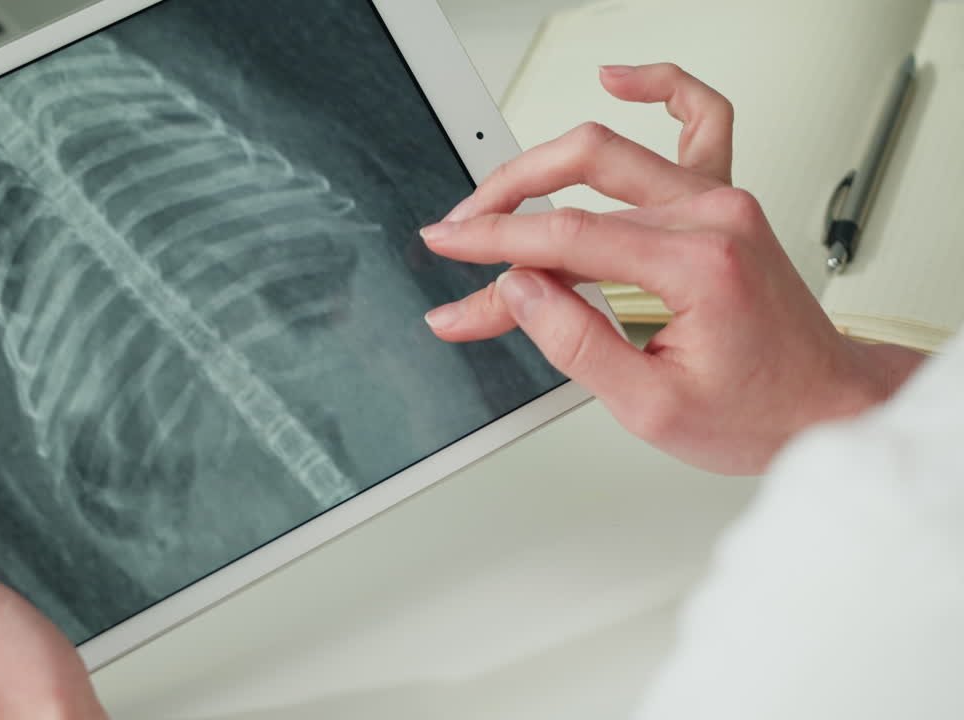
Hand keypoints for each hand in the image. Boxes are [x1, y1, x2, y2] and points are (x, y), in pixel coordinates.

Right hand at [422, 64, 922, 474]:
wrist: (825, 405)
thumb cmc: (758, 412)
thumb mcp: (651, 407)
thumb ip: (577, 344)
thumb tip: (520, 289)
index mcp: (699, 265)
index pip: (569, 235)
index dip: (495, 239)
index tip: (448, 244)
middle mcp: (716, 216)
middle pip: (581, 180)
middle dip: (503, 204)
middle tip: (457, 232)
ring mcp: (725, 200)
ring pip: (612, 156)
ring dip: (541, 170)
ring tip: (492, 197)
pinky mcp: (728, 200)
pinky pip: (700, 122)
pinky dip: (661, 90)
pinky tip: (618, 81)